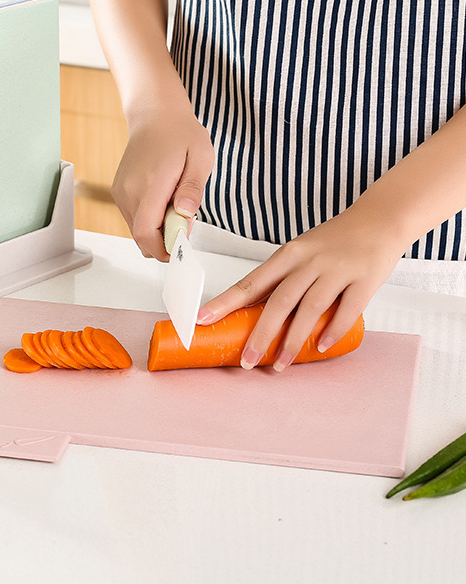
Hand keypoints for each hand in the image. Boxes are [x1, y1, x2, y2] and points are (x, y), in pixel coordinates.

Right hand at [112, 103, 213, 260]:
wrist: (155, 116)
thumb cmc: (179, 134)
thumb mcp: (200, 158)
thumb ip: (192, 189)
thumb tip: (184, 215)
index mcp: (151, 183)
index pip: (145, 232)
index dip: (162, 249)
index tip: (181, 248)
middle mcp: (130, 190)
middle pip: (141, 237)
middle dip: (164, 240)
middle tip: (185, 222)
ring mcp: (121, 192)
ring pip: (137, 230)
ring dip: (158, 229)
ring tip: (175, 205)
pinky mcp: (119, 192)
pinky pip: (134, 219)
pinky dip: (150, 220)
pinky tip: (164, 200)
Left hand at [197, 204, 407, 370]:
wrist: (380, 219)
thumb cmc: (335, 240)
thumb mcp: (301, 252)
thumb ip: (283, 280)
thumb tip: (257, 315)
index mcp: (288, 255)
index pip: (251, 282)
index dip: (226, 302)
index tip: (203, 318)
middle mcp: (309, 261)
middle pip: (278, 301)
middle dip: (260, 334)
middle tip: (247, 360)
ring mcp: (337, 270)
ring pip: (309, 308)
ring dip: (294, 340)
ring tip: (281, 364)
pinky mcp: (364, 279)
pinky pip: (347, 310)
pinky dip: (333, 330)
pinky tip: (321, 346)